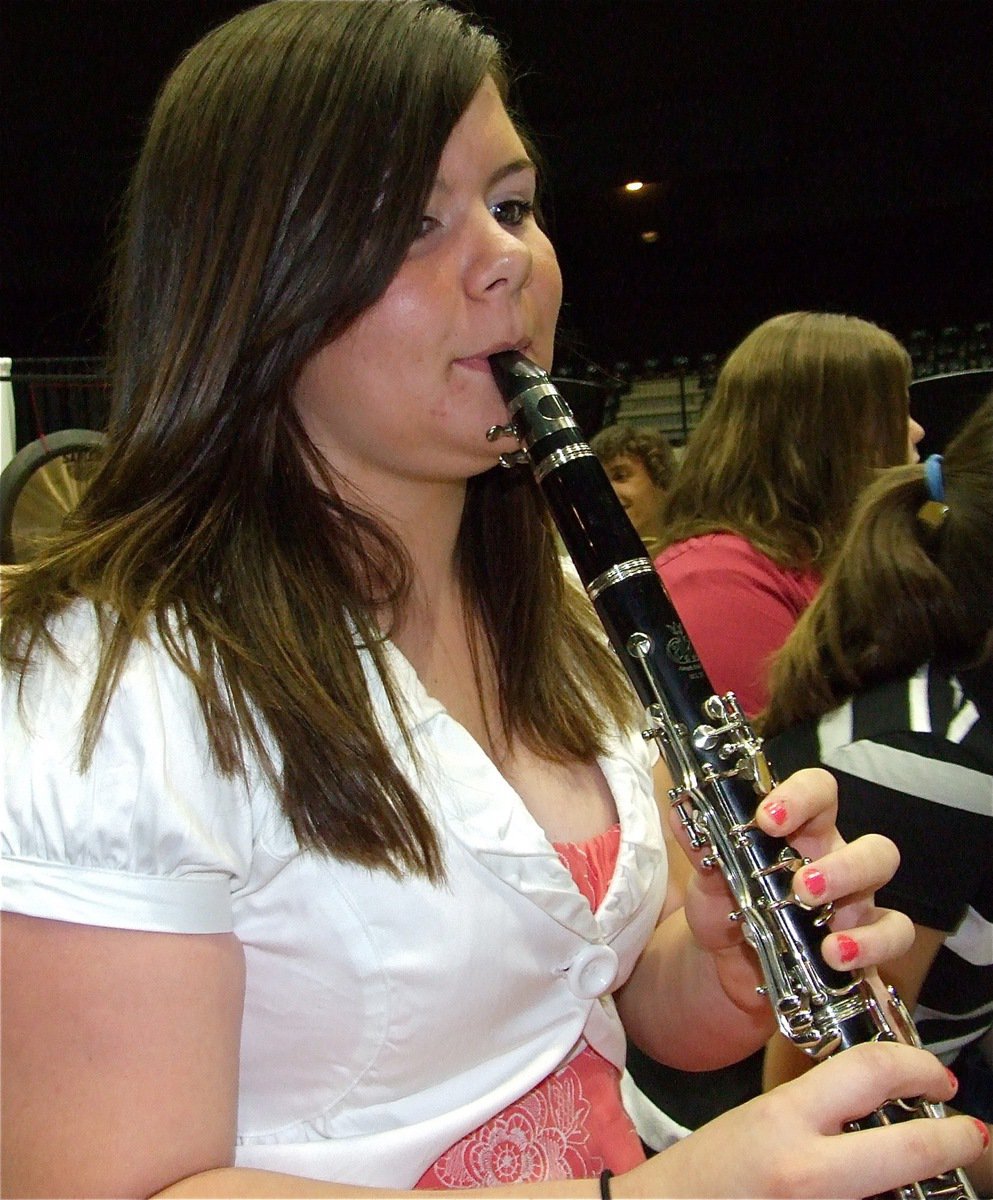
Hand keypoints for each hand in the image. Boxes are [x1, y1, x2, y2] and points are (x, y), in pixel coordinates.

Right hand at [619, 1042, 983, 1198]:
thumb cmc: (710, 1172)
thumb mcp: (762, 1120)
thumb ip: (821, 1108)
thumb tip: (886, 1099)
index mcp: (783, 1120)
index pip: (870, 1071)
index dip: (917, 1067)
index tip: (936, 1076)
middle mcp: (806, 1171)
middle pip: (911, 1148)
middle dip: (954, 1139)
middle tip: (969, 1132)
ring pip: (901, 1193)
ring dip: (926, 1184)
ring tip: (927, 1170)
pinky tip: (886, 1193)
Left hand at [673, 766, 914, 1014]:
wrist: (724, 970)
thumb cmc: (726, 910)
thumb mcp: (709, 883)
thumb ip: (702, 850)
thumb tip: (680, 812)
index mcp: (799, 833)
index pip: (819, 793)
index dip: (802, 796)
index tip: (767, 816)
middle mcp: (835, 862)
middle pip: (871, 843)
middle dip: (842, 863)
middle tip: (801, 885)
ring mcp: (855, 904)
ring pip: (884, 884)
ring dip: (855, 896)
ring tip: (817, 919)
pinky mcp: (864, 945)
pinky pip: (893, 936)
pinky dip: (871, 945)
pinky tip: (837, 956)